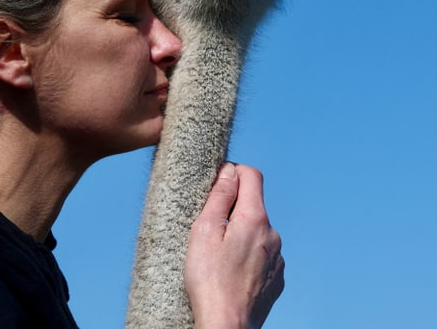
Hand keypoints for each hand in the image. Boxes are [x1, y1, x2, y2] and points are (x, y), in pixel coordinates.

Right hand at [184, 163, 284, 328]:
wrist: (227, 326)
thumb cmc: (210, 280)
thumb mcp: (204, 230)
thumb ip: (219, 196)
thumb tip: (229, 170)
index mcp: (255, 219)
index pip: (252, 175)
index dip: (233, 172)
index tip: (216, 183)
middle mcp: (273, 235)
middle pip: (253, 205)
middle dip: (233, 208)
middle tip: (209, 229)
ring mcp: (278, 258)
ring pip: (258, 231)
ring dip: (241, 234)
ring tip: (218, 256)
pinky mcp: (277, 278)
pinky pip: (263, 254)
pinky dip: (248, 255)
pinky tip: (231, 271)